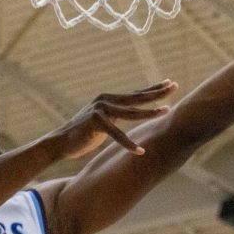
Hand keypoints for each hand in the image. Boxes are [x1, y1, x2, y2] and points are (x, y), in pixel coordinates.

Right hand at [52, 81, 176, 158]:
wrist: (60, 142)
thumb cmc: (82, 134)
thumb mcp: (103, 120)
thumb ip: (116, 115)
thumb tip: (130, 113)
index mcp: (109, 99)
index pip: (135, 93)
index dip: (153, 88)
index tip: (169, 82)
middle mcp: (105, 100)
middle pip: (137, 97)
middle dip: (157, 92)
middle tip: (174, 86)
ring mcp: (100, 109)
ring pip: (131, 113)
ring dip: (150, 113)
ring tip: (166, 112)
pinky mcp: (95, 122)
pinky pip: (117, 135)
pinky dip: (128, 144)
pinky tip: (140, 151)